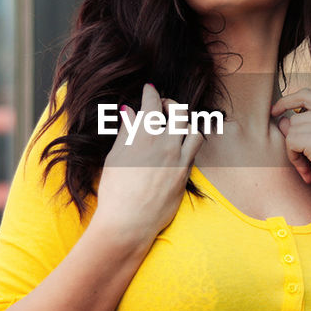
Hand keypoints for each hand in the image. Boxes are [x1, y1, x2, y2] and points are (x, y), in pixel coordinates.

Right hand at [91, 83, 204, 241]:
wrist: (129, 221)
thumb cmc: (116, 190)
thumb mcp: (116, 156)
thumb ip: (127, 131)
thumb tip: (130, 112)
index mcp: (145, 135)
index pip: (152, 104)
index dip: (151, 93)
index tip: (149, 89)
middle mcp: (166, 143)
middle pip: (179, 111)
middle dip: (171, 104)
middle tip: (163, 105)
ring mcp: (179, 158)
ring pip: (193, 129)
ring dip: (185, 123)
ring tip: (176, 124)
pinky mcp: (185, 173)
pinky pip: (194, 149)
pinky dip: (189, 140)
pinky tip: (180, 143)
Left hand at [270, 88, 310, 218]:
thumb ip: (306, 128)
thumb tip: (280, 118)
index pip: (306, 94)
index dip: (287, 101)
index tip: (274, 112)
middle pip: (295, 117)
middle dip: (294, 141)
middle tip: (307, 163)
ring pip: (291, 130)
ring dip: (294, 153)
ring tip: (310, 168)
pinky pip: (291, 142)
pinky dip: (295, 159)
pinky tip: (308, 173)